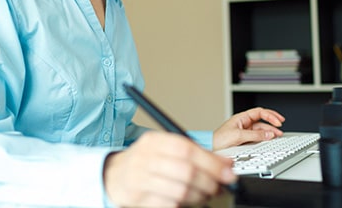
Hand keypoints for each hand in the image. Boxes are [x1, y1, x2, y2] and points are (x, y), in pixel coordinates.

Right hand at [103, 131, 236, 206]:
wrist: (114, 175)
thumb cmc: (145, 161)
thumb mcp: (165, 149)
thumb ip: (194, 153)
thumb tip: (225, 163)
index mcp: (154, 141)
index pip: (187, 149)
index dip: (211, 162)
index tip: (228, 171)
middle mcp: (145, 157)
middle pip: (186, 171)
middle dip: (209, 182)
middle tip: (220, 186)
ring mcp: (140, 179)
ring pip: (179, 191)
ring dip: (199, 196)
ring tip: (206, 195)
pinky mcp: (138, 198)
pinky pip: (168, 204)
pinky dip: (183, 204)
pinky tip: (188, 201)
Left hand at [213, 107, 285, 150]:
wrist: (211, 149)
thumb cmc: (219, 139)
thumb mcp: (238, 135)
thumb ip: (254, 134)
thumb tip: (269, 134)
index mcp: (241, 118)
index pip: (259, 112)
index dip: (270, 115)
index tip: (278, 121)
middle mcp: (244, 123)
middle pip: (261, 120)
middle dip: (272, 122)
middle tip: (281, 124)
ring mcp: (245, 132)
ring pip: (261, 129)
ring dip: (270, 131)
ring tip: (278, 135)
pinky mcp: (245, 140)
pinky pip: (258, 137)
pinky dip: (265, 138)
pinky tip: (269, 140)